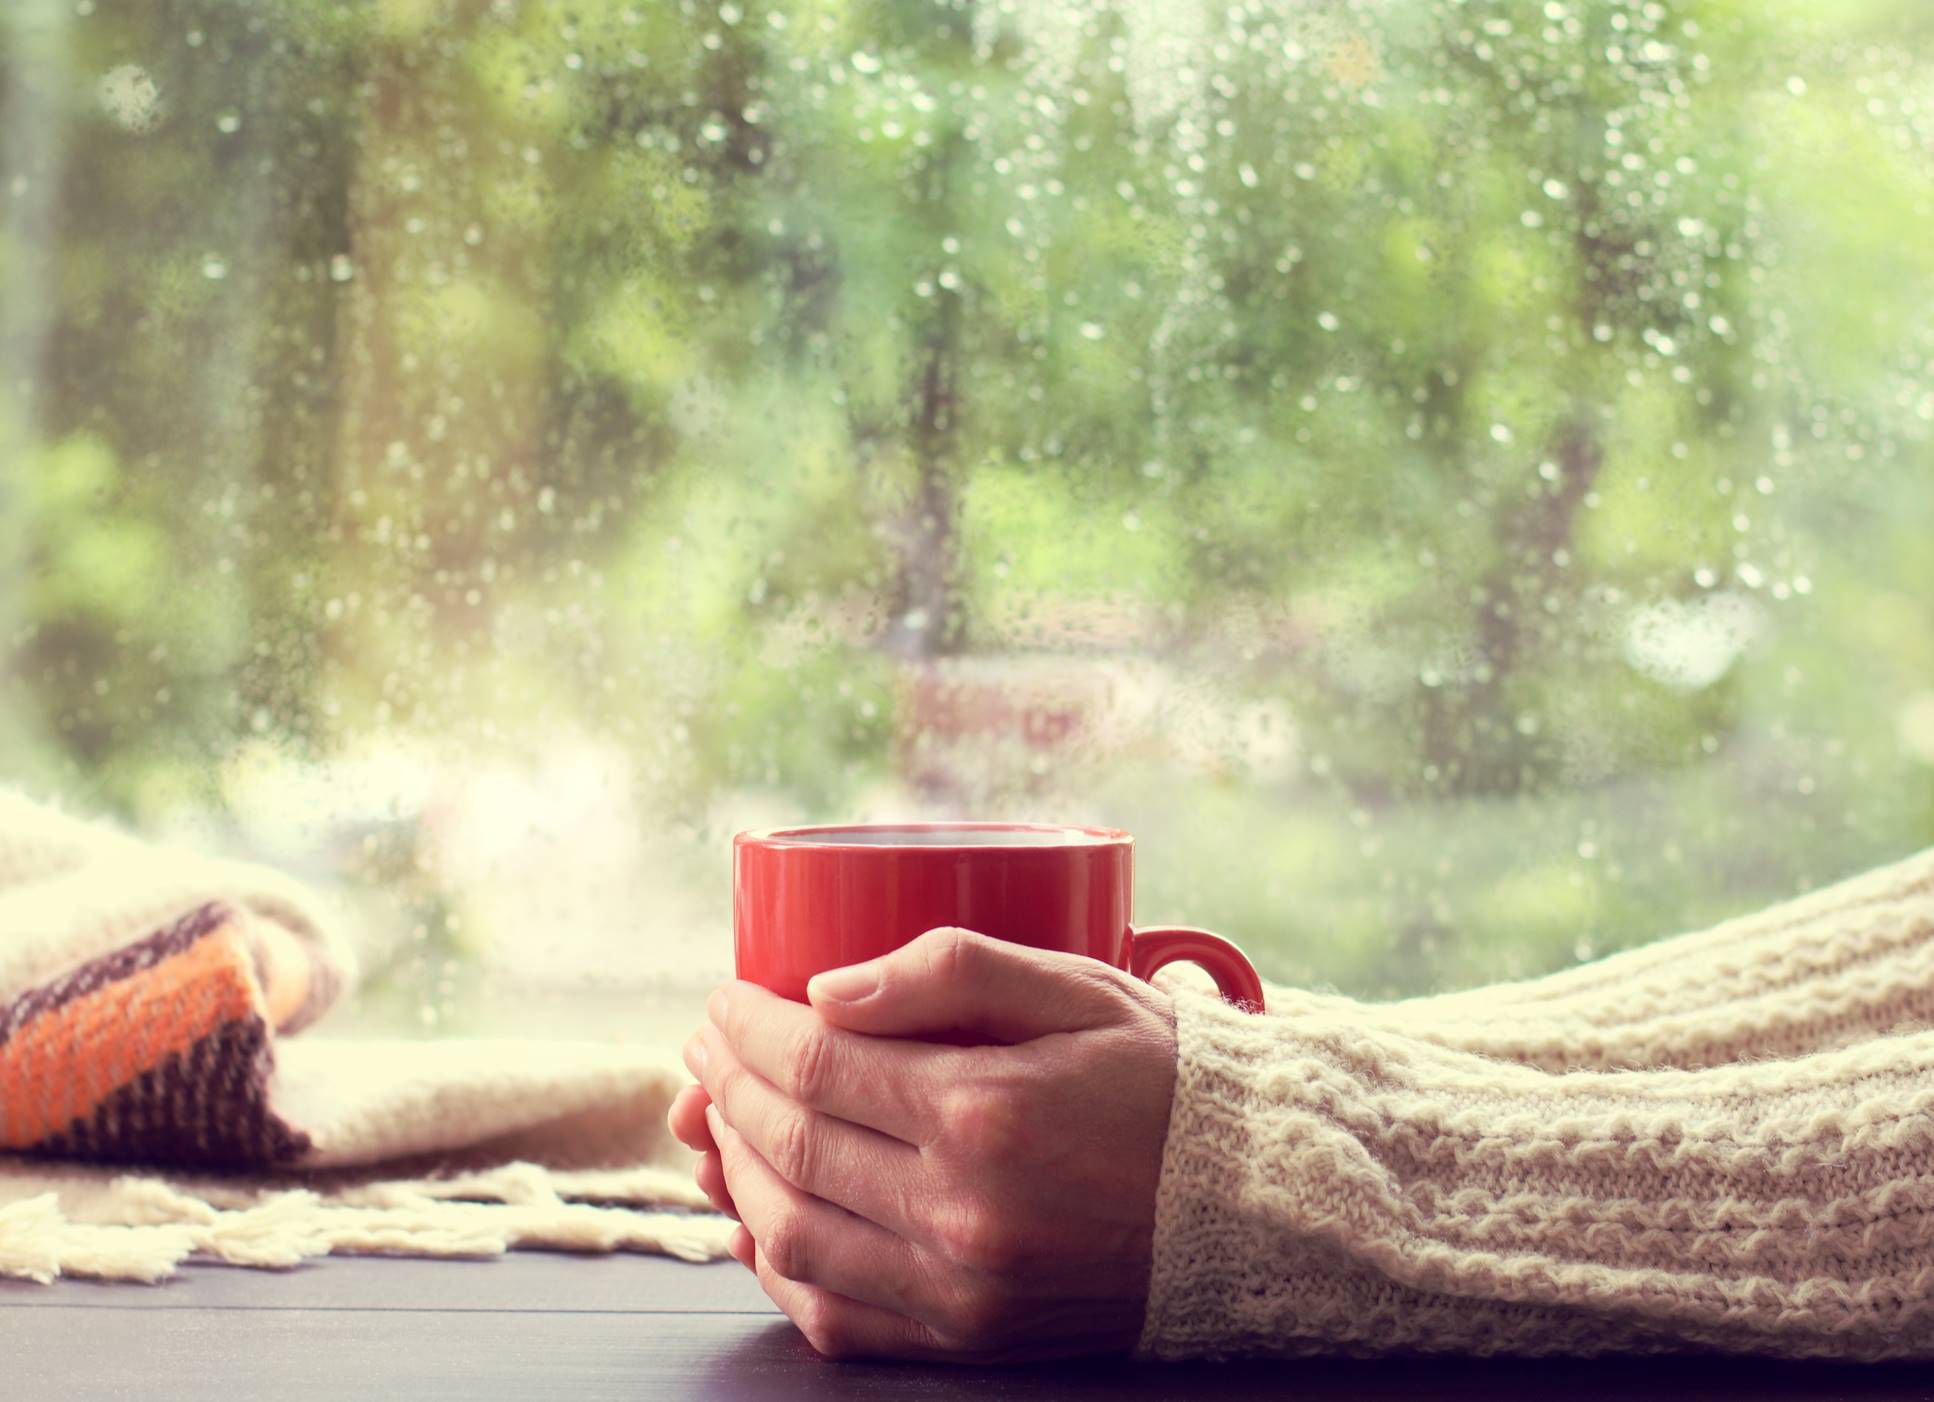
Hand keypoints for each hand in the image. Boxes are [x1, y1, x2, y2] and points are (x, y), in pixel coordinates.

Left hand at [664, 927, 1178, 1361]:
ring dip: (734, 1171)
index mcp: (988, 1110)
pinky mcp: (970, 1335)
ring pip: (791, 1232)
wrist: (1255, 1201)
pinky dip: (776, 1263)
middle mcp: (965, 1210)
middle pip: (788, 1144)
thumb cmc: (1163, 1078)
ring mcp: (963, 1287)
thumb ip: (950, 969)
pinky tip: (759, 1213)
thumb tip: (825, 990)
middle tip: (708, 1048)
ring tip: (721, 1120)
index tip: (724, 999)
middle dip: (728, 1086)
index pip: (816, 1063)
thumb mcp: (1075, 985)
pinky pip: (834, 1313)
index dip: (748, 1027)